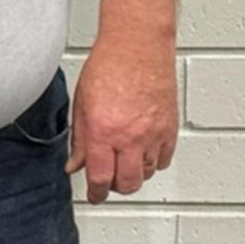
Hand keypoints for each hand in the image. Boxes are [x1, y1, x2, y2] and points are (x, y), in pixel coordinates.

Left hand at [67, 41, 178, 203]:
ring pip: (146, 173)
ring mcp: (153, 134)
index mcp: (103, 132)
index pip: (99, 178)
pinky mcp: (170, 129)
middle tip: (106, 183)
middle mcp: (130, 137)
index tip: (93, 196)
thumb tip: (74, 164)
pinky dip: (152, 162)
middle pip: (127, 183)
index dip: (95, 193)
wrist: (136, 47)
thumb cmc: (107, 67)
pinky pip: (164, 159)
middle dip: (114, 188)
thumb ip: (79, 140)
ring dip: (133, 174)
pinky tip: (142, 152)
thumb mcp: (81, 106)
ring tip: (122, 163)